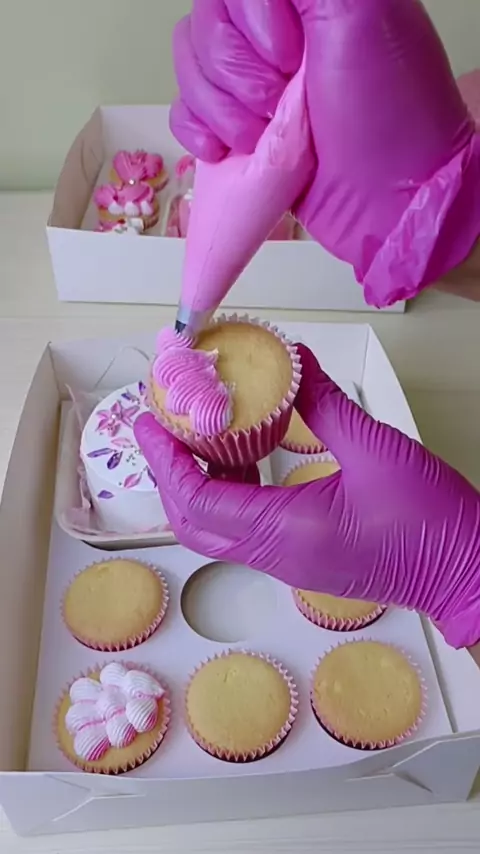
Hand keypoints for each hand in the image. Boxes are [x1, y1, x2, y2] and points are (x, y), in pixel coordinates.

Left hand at [135, 344, 479, 649]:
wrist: (468, 570)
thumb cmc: (429, 518)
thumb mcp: (375, 449)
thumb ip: (325, 404)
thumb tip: (296, 359)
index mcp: (287, 532)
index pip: (199, 501)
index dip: (166, 461)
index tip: (149, 422)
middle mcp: (277, 556)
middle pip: (195, 524)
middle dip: (169, 477)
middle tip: (161, 429)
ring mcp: (288, 564)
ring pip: (218, 530)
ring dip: (197, 485)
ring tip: (194, 435)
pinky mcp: (302, 561)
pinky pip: (246, 530)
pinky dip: (230, 494)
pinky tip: (243, 456)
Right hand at [171, 0, 479, 307]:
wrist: (388, 204)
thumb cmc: (387, 115)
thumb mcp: (359, 11)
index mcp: (302, 1)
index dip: (251, 21)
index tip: (293, 57)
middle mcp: (276, 36)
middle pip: (204, 27)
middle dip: (239, 76)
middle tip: (284, 104)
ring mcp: (253, 88)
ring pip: (190, 72)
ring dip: (222, 112)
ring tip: (265, 138)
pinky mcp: (239, 134)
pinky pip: (184, 115)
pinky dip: (197, 133)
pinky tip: (226, 151)